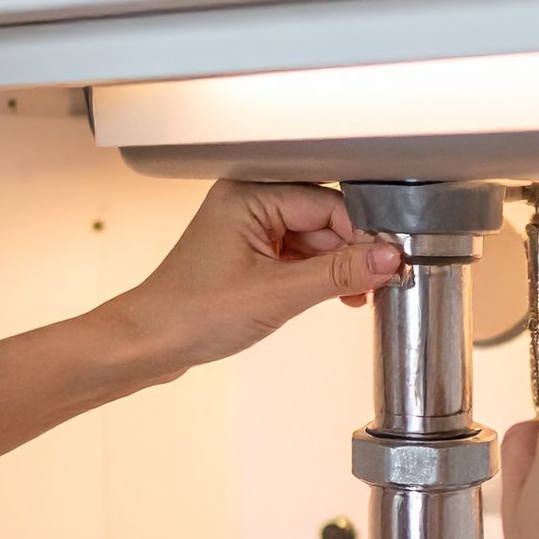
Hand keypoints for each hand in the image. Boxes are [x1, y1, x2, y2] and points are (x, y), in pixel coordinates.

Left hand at [105, 180, 404, 379]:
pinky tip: (333, 296)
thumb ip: (337, 273)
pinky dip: (316, 276)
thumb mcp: (277, 294)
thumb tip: (385, 258)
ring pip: (312, 239)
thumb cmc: (191, 314)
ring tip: (354, 297)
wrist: (150, 342)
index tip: (387, 261)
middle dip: (349, 254)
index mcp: (248, 196)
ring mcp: (246, 228)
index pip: (327, 204)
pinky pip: (296, 255)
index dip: (360, 235)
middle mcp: (247, 203)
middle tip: (375, 284)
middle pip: (323, 219)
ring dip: (335, 268)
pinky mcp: (247, 253)